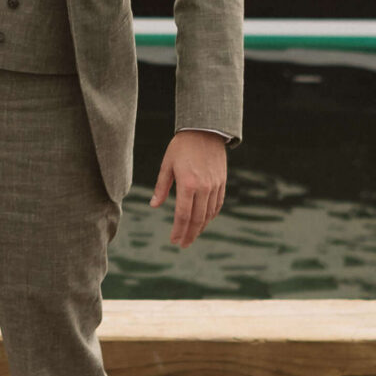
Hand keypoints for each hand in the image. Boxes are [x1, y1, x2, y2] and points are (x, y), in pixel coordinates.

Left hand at [149, 129, 228, 247]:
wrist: (205, 130)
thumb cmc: (181, 146)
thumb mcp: (167, 165)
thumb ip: (161, 187)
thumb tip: (154, 205)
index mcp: (187, 184)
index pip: (183, 215)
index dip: (178, 230)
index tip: (174, 240)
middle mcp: (203, 188)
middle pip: (197, 219)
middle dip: (189, 234)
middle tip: (183, 245)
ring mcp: (215, 186)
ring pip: (209, 214)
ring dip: (200, 228)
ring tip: (192, 236)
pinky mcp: (222, 182)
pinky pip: (217, 204)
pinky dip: (211, 216)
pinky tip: (204, 221)